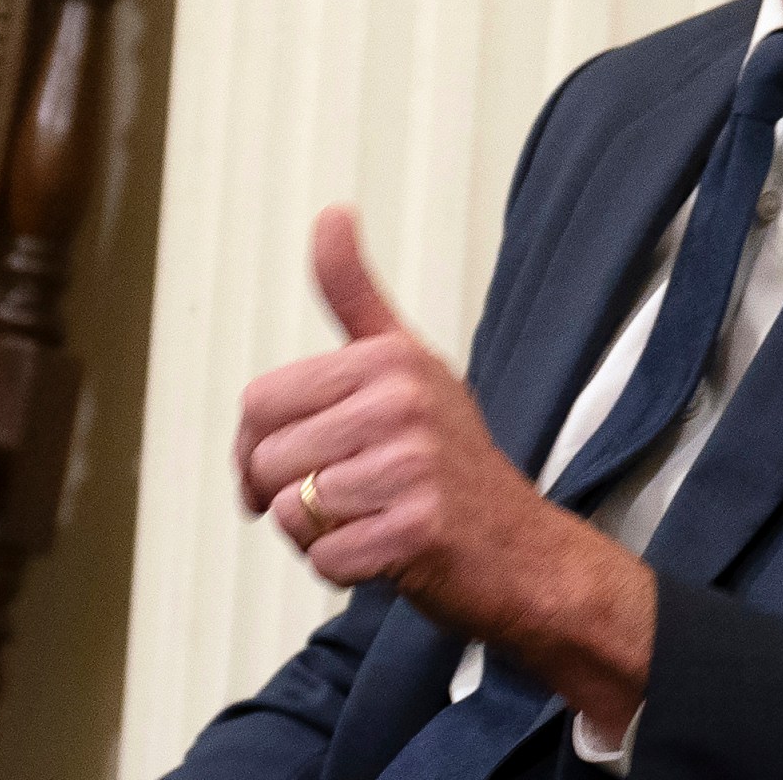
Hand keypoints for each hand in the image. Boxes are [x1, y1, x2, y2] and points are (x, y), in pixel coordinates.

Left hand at [233, 205, 652, 731]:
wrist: (525, 551)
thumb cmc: (452, 461)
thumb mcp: (407, 364)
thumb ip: (355, 296)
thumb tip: (331, 212)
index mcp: (389, 359)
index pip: (258, 404)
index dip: (259, 446)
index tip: (295, 462)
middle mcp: (402, 403)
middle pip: (266, 460)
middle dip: (287, 494)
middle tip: (347, 499)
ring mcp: (413, 468)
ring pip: (290, 512)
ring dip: (319, 533)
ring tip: (374, 519)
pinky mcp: (417, 532)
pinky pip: (323, 560)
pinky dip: (344, 570)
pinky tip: (389, 551)